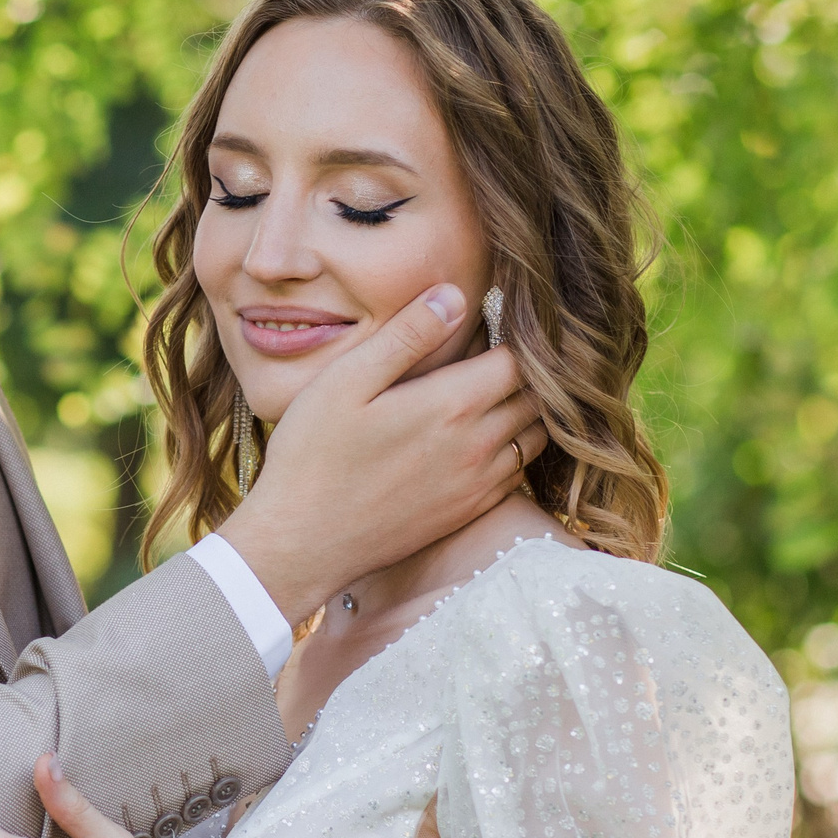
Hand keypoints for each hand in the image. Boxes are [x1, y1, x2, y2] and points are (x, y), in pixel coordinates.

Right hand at [222, 284, 545, 621]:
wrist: (302, 541)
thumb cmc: (313, 455)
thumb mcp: (347, 380)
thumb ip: (406, 336)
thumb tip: (453, 295)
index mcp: (452, 404)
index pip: (519, 358)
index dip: (512, 335)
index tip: (492, 323)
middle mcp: (478, 445)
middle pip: (535, 397)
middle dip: (525, 371)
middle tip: (493, 353)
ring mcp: (477, 484)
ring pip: (534, 437)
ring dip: (523, 410)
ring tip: (490, 392)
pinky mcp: (467, 512)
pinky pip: (517, 474)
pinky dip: (513, 450)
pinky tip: (478, 439)